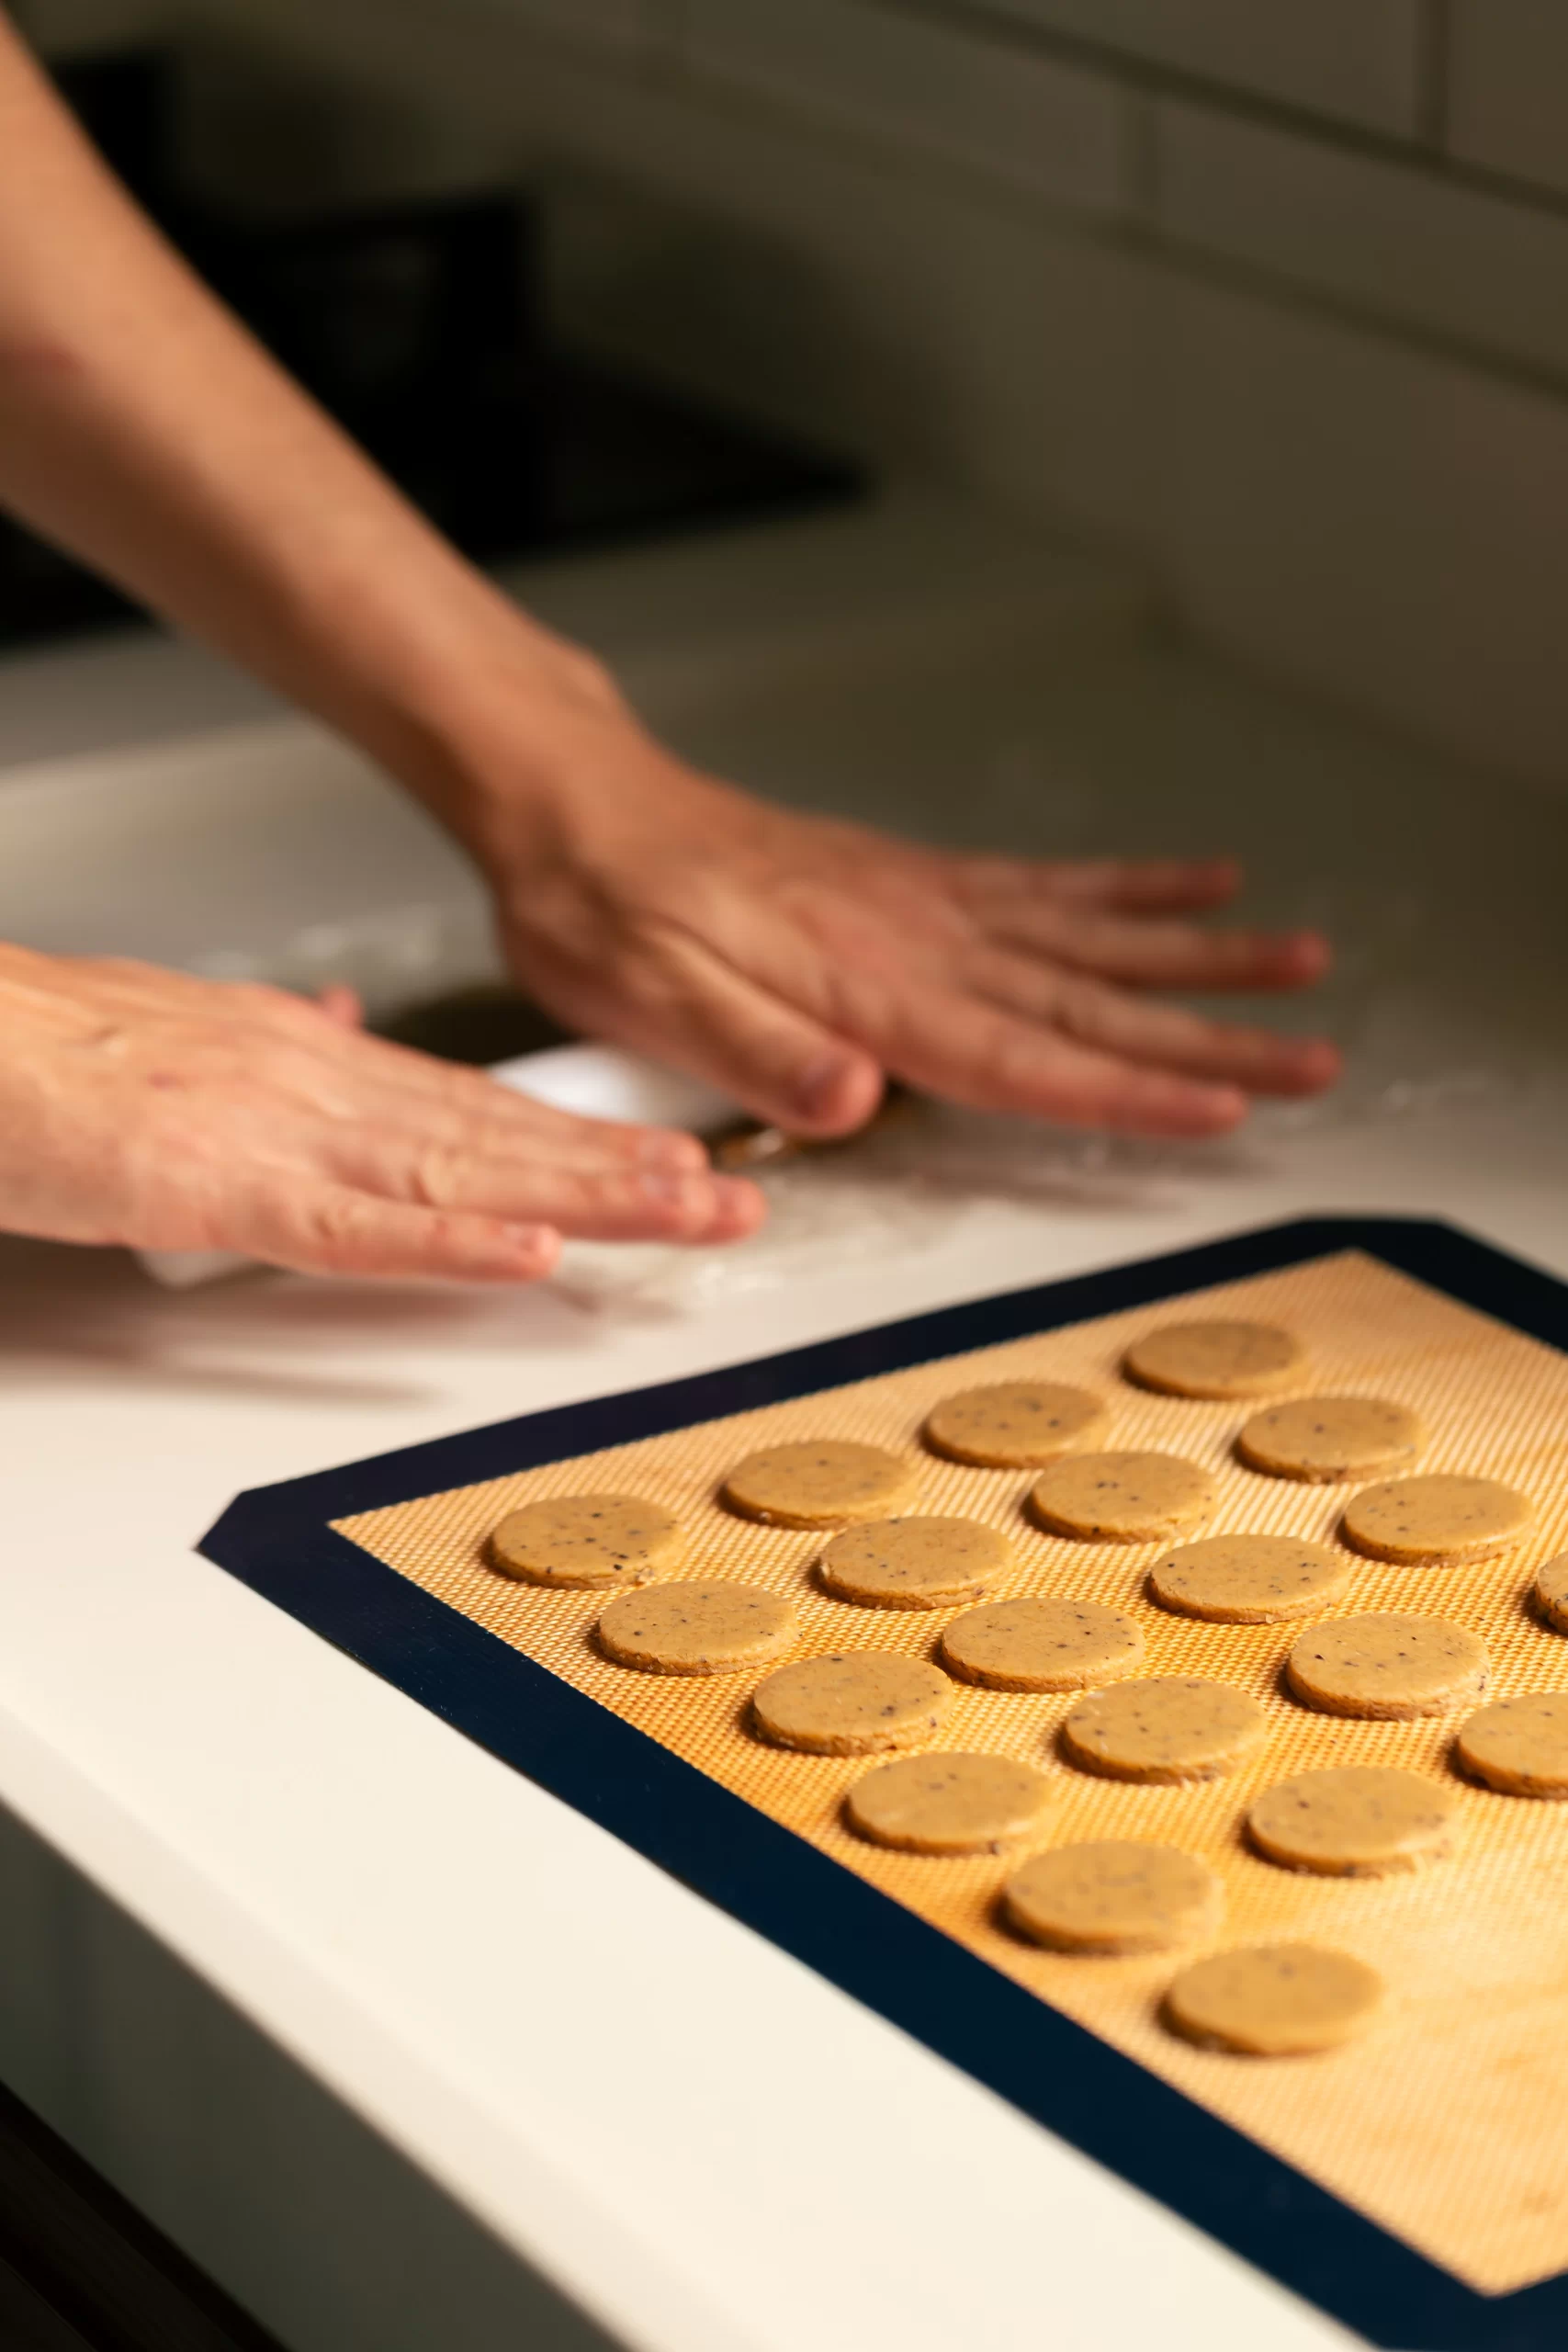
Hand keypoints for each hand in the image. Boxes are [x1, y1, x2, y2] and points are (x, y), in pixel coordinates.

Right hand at [0, 947, 762, 1278]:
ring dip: (580, 1200)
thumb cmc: (51, 1049)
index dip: (582, 1141)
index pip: (476, 1108)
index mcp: (313, 1058)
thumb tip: (340, 1023)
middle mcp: (319, 1083)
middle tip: (729, 1201)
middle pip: (498, 1139)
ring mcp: (277, 1132)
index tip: (670, 1160)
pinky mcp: (216, 1183)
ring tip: (682, 1216)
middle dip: (622, 1173)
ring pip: (459, 1174)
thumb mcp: (190, 1036)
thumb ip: (279, 1044)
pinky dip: (445, 1244)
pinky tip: (526, 1255)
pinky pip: (350, 1228)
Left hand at [464, 713, 1340, 1140]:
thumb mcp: (646, 997)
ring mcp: (925, 904)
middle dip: (1210, 1033)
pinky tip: (1190, 881)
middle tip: (1314, 1054)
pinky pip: (1043, 883)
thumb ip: (754, 1050)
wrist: (582, 810)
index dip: (1127, 1088)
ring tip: (1298, 959)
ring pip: (1090, 935)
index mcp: (865, 988)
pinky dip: (1127, 885)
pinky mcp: (914, 880)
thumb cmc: (606, 911)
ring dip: (1198, 955)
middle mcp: (916, 940)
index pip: (1020, 1054)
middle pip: (1089, 998)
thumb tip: (852, 1098)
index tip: (1225, 1105)